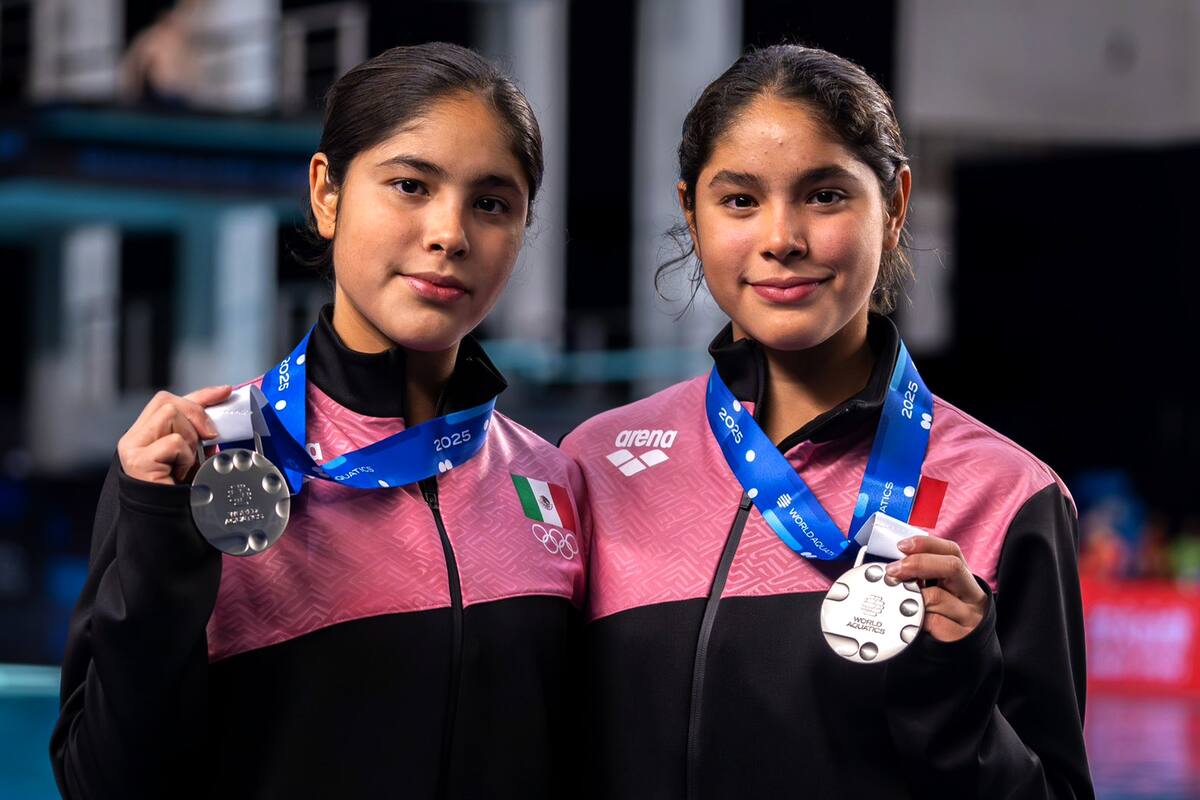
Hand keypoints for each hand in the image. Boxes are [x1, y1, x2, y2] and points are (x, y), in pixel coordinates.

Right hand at [117, 386, 231, 484]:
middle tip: (207, 440)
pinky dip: (185, 456)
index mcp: (147, 435)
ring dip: (189, 439)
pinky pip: (173, 441)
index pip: (170, 402)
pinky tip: (180, 474)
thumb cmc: (182, 495)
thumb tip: (220, 414)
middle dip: (195, 416)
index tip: (226, 391)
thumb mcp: (195, 457)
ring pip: (170, 415)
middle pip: (168, 402)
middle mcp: (134, 438)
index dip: (201, 394)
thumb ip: (199, 435)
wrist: (166, 527)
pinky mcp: (136, 460)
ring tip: (185, 464)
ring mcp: (132, 448)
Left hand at [885, 536, 987, 642]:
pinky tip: (913, 623)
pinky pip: (934, 622)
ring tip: (901, 603)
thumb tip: (892, 564)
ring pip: (937, 596)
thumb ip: (921, 576)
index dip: (926, 544)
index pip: (951, 551)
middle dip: (917, 564)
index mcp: (964, 577)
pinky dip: (918, 621)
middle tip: (893, 571)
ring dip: (913, 598)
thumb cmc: (943, 616)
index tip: (902, 547)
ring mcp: (970, 615)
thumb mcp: (937, 592)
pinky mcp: (964, 636)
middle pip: (951, 567)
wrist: (963, 652)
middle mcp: (972, 593)